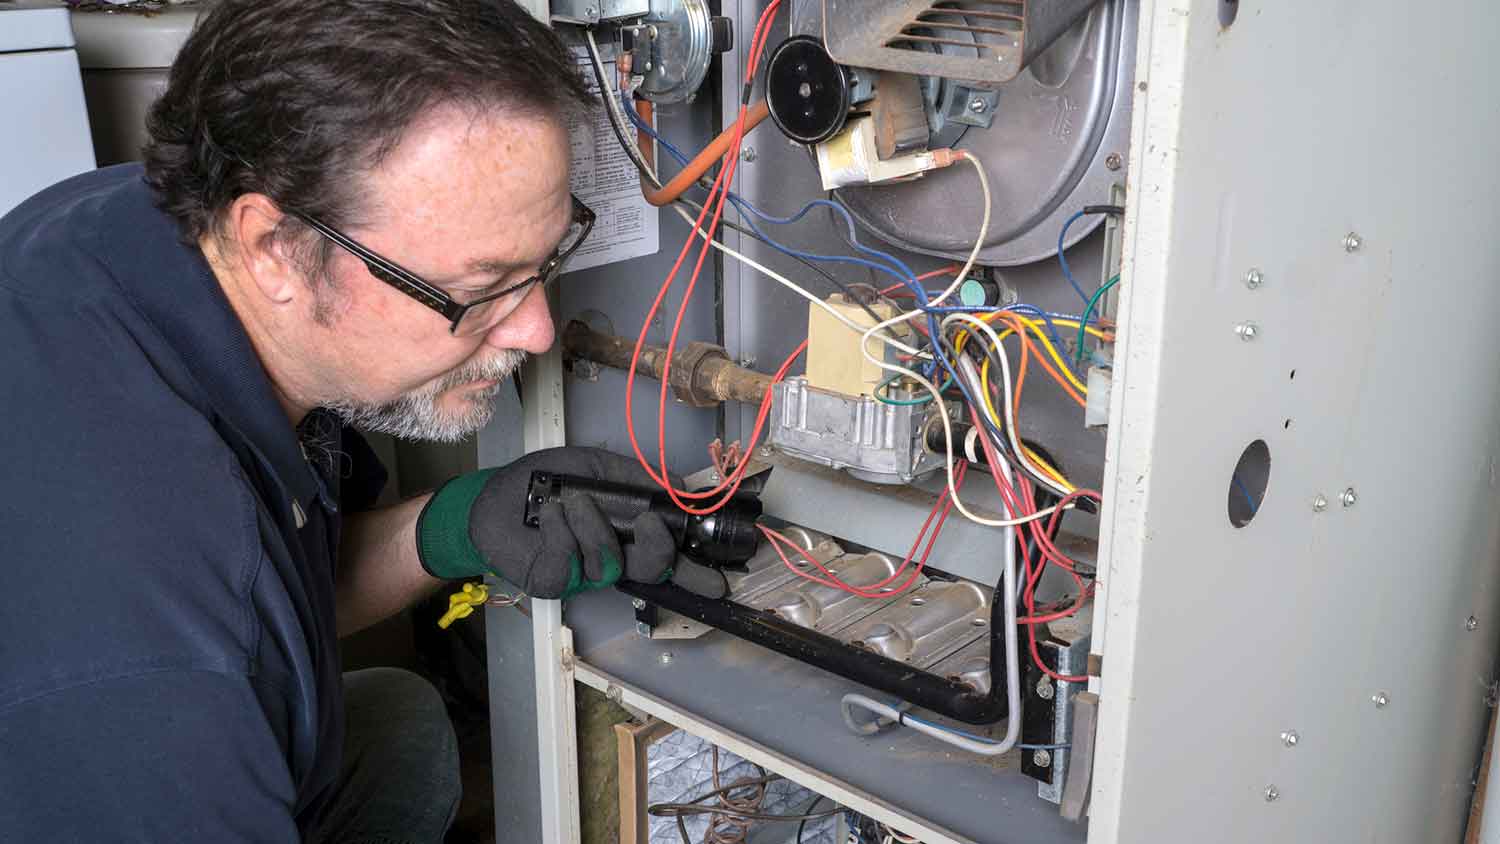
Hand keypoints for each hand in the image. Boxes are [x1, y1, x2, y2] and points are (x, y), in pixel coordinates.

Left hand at [415, 447, 727, 598]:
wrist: (494, 495)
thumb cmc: (547, 482)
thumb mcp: (598, 468)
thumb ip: (639, 478)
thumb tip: (682, 485)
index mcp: (628, 535)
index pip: (670, 559)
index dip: (696, 572)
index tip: (721, 578)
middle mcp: (612, 558)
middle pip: (651, 570)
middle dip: (658, 551)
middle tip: (652, 524)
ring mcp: (582, 575)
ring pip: (608, 564)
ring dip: (594, 527)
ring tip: (573, 501)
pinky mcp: (552, 581)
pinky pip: (568, 563)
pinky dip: (561, 532)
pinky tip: (550, 514)